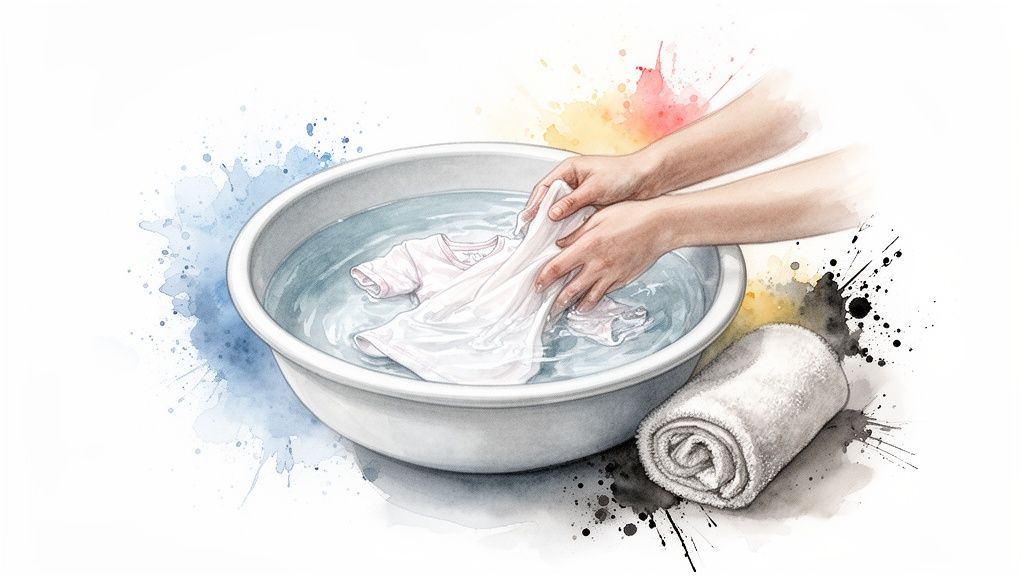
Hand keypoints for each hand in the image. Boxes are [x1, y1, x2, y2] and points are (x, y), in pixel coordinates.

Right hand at [521, 152, 657, 224]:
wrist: (646, 179)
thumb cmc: (623, 174)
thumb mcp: (595, 188)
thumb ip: (572, 201)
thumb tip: (552, 213)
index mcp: (569, 169)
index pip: (544, 186)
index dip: (534, 203)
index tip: (527, 218)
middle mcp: (572, 180)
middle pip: (549, 199)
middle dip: (540, 215)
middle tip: (531, 232)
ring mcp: (580, 193)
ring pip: (560, 209)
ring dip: (553, 222)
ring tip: (544, 237)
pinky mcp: (588, 204)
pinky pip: (572, 216)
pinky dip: (566, 225)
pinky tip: (563, 236)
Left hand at [535, 198, 674, 313]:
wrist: (660, 225)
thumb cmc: (632, 215)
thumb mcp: (598, 217)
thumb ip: (576, 232)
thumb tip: (559, 243)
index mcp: (588, 246)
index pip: (558, 267)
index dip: (544, 279)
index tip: (537, 285)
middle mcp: (598, 264)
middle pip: (570, 289)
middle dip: (556, 301)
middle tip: (547, 307)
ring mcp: (611, 275)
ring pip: (587, 297)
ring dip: (573, 306)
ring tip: (564, 311)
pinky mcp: (622, 279)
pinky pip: (604, 294)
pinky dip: (593, 301)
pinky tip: (587, 304)